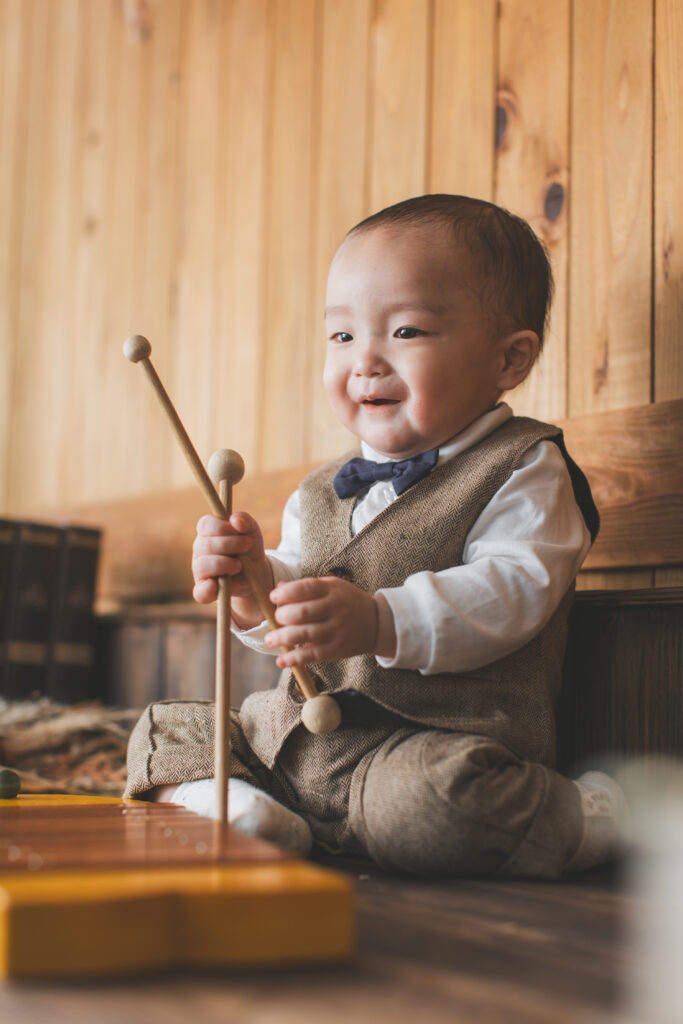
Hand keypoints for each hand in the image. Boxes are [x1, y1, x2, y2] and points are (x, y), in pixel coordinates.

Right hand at [192, 513, 272, 626]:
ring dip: (224, 564)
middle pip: (205, 545)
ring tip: (239, 565)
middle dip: (230, 544)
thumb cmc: (249, 548)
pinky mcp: (204, 589)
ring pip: (202, 565)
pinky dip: (207, 589)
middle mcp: (200, 550)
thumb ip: (245, 520)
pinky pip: (200, 592)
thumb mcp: (252, 531)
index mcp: (207, 532)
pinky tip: (216, 585)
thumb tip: (235, 520)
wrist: (256, 572)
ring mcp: (200, 570)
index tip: (239, 531)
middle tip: (247, 545)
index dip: (222, 527)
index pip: (205, 524)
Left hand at [265, 576, 379, 666]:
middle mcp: (335, 609)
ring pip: (305, 634)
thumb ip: (307, 586)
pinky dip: (295, 659)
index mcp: (332, 590)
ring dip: (283, 638)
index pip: (306, 588)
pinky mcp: (337, 649)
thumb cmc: (348, 602)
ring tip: (270, 640)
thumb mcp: (332, 587)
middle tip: (276, 619)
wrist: (377, 622)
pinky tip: (281, 661)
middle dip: (283, 616)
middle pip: (303, 612)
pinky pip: (313, 655)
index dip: (286, 593)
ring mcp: (336, 630)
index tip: (273, 597)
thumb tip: (279, 587)